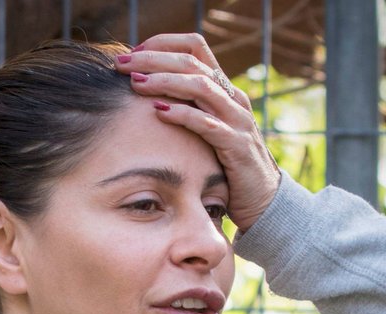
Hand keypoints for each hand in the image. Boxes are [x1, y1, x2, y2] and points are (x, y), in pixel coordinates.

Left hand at [114, 33, 280, 231]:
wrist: (263, 198)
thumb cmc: (225, 163)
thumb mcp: (206, 127)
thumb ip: (185, 106)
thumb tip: (145, 91)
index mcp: (223, 88)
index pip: (195, 46)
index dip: (163, 43)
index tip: (133, 52)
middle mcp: (232, 97)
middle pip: (192, 63)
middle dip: (153, 59)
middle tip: (122, 63)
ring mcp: (237, 120)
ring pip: (201, 87)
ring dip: (164, 81)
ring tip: (136, 83)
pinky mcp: (237, 146)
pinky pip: (208, 124)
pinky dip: (183, 115)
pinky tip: (159, 111)